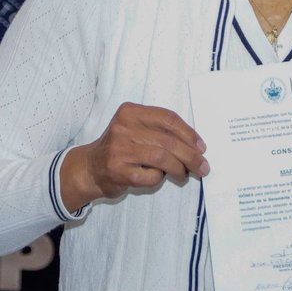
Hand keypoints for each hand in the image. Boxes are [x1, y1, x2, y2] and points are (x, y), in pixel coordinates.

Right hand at [59, 102, 208, 212]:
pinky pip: (151, 175)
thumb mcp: (136, 129)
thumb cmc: (120, 149)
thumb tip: (195, 147)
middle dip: (190, 155)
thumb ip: (160, 131)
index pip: (168, 119)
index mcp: (130, 112)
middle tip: (202, 166)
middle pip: (168, 140)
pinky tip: (160, 178)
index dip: (189, 134)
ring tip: (184, 174)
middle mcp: (123, 127)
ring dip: (179, 168)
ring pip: (162, 158)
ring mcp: (119, 149)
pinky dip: (160, 178)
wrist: (90, 169)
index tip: (201, 147)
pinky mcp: (118, 171)